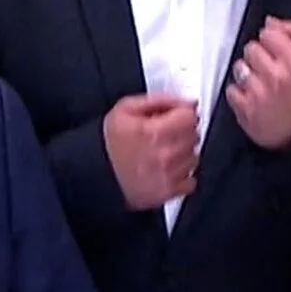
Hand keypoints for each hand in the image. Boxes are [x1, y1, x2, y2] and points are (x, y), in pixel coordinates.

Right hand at [102, 93, 199, 209]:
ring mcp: (167, 175)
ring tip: (163, 152)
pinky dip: (182, 175)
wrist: (96, 175)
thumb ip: (159, 100)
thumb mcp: (126, 109)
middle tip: (164, 134)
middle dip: (181, 132)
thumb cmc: (108, 144)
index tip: (174, 116)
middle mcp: (164, 154)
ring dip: (183, 153)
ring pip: (194, 157)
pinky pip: (191, 180)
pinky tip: (167, 169)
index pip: (189, 116)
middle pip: (193, 136)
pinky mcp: (168, 192)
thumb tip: (186, 101)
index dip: (181, 113)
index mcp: (153, 132)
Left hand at [225, 18, 290, 149]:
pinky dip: (240, 94)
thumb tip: (272, 21)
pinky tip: (254, 99)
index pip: (269, 33)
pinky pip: (232, 89)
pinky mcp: (245, 108)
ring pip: (240, 67)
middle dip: (259, 57)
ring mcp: (259, 92)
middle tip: (270, 72)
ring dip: (247, 74)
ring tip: (261, 86)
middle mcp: (277, 75)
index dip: (272, 41)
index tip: (277, 52)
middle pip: (252, 48)